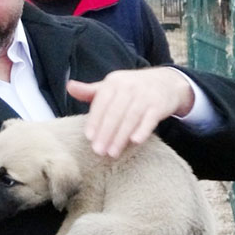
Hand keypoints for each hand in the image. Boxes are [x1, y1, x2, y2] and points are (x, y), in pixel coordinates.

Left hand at [66, 67, 193, 156]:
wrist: (166, 81)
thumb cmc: (132, 88)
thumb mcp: (111, 86)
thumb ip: (90, 91)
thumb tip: (69, 86)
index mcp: (113, 82)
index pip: (101, 103)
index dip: (95, 120)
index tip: (89, 137)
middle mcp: (129, 86)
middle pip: (115, 112)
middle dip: (106, 133)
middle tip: (98, 151)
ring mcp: (145, 95)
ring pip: (131, 118)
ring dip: (121, 136)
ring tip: (112, 152)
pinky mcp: (159, 104)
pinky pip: (150, 119)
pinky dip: (143, 130)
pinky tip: (135, 141)